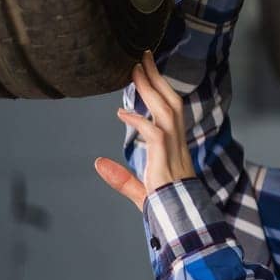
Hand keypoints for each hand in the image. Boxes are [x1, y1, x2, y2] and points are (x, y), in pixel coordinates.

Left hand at [94, 50, 196, 212]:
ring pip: (167, 110)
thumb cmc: (165, 208)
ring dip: (152, 88)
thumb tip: (97, 163)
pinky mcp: (166, 159)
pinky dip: (138, 121)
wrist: (182, 223)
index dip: (159, 90)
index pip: (171, 109)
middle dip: (158, 78)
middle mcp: (177, 143)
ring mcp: (174, 150)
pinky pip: (154, 133)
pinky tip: (121, 114)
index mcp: (175, 147)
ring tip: (136, 69)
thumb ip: (120, 178)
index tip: (145, 72)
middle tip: (143, 56)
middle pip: (171, 102)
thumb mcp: (139, 191)